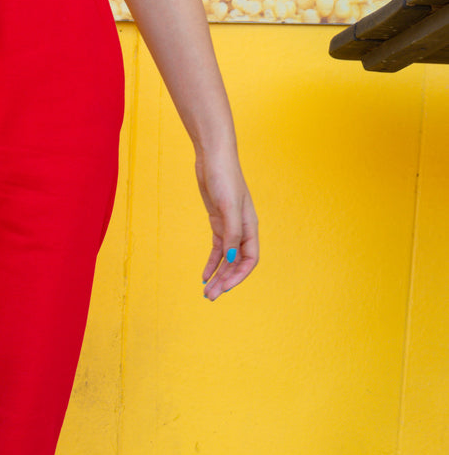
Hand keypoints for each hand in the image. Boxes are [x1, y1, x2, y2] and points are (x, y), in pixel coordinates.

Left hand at [196, 151, 258, 300]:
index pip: (250, 260)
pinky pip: (217, 249)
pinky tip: (204, 275)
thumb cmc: (224, 178)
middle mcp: (242, 229)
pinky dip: (211, 262)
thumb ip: (231, 234)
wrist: (213, 157)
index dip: (239, 276)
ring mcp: (229, 226)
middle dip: (225, 281)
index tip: (224, 288)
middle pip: (237, 263)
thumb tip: (231, 259)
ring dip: (218, 275)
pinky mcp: (218, 222)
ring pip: (226, 258)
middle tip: (211, 297)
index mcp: (249, 227)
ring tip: (207, 291)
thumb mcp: (228, 207)